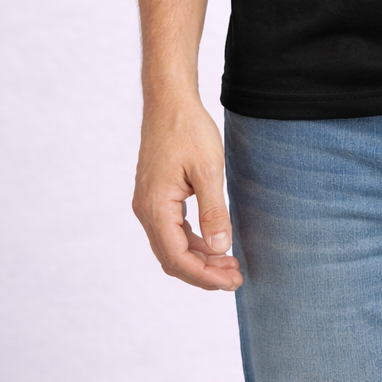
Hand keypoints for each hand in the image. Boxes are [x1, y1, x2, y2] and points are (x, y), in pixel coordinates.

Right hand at [132, 95, 241, 290]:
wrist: (169, 101)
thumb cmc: (188, 129)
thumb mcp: (208, 170)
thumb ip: (214, 211)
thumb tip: (221, 249)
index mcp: (155, 207)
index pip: (177, 257)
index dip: (204, 275)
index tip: (231, 281)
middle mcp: (145, 210)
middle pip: (172, 258)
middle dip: (203, 272)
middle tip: (235, 277)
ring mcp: (147, 204)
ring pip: (171, 246)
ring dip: (199, 258)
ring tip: (229, 263)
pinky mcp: (154, 196)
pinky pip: (171, 230)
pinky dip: (192, 241)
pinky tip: (214, 242)